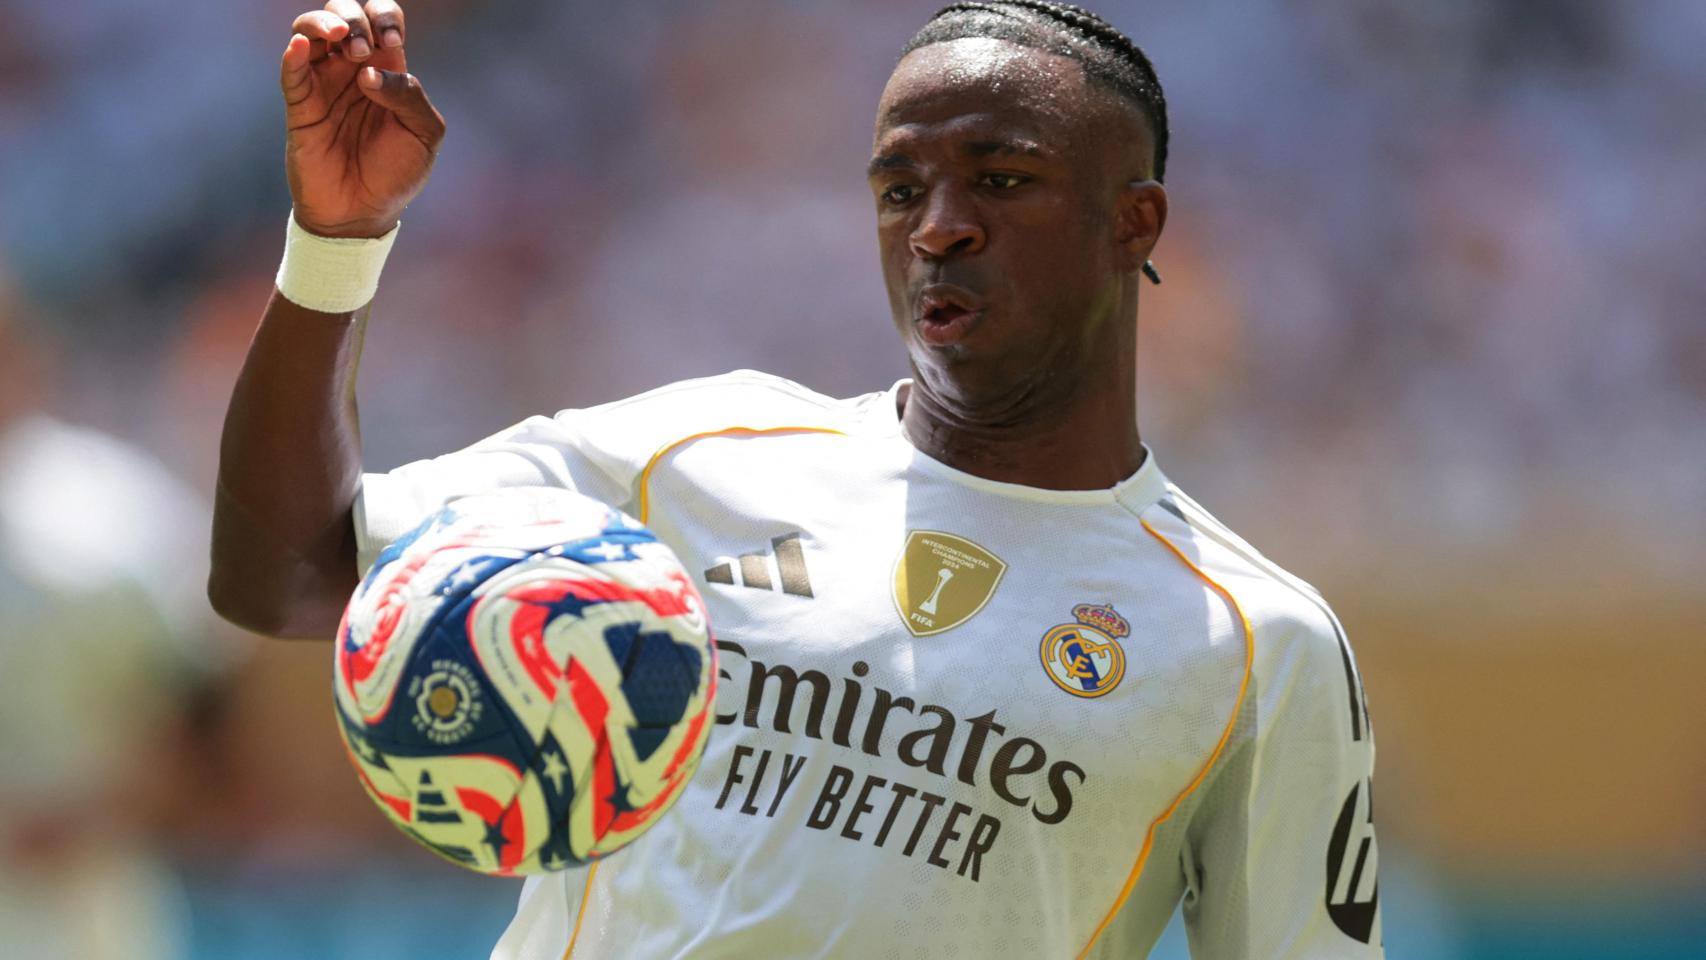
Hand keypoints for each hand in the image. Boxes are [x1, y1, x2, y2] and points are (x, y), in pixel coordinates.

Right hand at [281, 0, 444, 237]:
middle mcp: (353, 68)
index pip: (382, 18)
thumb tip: (368, 72)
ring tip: (340, 39)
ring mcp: (324, 84)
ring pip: (310, 29)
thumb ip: (410, 96)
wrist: (363, 213)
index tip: (392, 42)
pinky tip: (302, 47)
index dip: (384, 15)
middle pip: (344, 13)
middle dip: (354, 17)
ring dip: (323, 22)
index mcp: (387, 69)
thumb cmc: (397, 173)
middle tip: (363, 50)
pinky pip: (291, 69)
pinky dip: (294, 52)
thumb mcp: (424, 134)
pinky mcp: (300, 105)